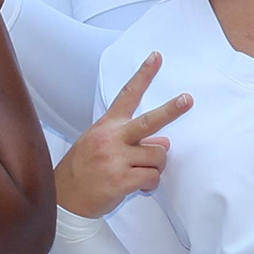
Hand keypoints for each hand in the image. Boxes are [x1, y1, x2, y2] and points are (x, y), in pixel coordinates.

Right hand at [58, 54, 189, 217]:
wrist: (65, 197)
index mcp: (107, 125)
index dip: (144, 75)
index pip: (128, 95)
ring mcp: (116, 158)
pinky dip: (150, 184)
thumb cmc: (84, 168)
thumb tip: (164, 142)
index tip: (156, 57)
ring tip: (139, 173)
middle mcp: (112, 138)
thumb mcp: (100, 144)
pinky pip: (152, 177)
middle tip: (188, 99)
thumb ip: (130, 138)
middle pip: (149, 121)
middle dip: (172, 110)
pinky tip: (137, 186)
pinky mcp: (121, 179)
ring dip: (155, 167)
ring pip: (158, 155)